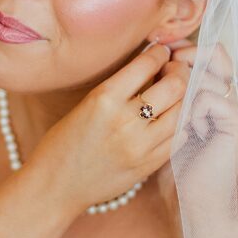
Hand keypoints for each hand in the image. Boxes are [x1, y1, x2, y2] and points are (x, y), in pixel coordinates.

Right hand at [25, 43, 190, 218]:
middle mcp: (125, 121)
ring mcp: (140, 147)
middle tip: (175, 69)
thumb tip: (151, 67)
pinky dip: (181, 124)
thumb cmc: (64, 142)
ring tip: (176, 93)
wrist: (54, 187)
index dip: (159, 53)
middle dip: (179, 71)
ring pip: (182, 112)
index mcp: (104, 99)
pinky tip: (173, 118)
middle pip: (175, 86)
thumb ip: (119, 88)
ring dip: (184, 97)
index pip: (146, 64)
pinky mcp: (148, 166)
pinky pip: (179, 138)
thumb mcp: (85, 104)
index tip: (161, 51)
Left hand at [150, 40, 237, 215]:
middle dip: (185, 62)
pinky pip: (207, 97)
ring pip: (205, 75)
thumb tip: (165, 47)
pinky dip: (192, 112)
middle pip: (215, 53)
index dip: (187, 49)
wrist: (196, 198)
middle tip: (169, 83)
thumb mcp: (174, 114)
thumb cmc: (180, 159)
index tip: (165, 58)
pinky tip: (195, 133)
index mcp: (224, 92)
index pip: (212, 51)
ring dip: (184, 94)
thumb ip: (175, 84)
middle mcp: (237, 95)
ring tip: (184, 121)